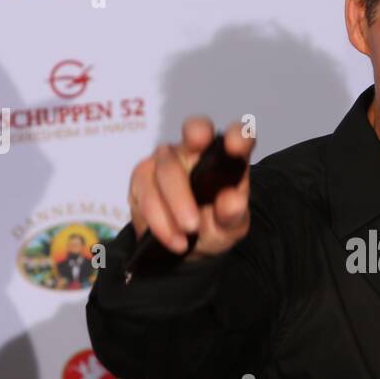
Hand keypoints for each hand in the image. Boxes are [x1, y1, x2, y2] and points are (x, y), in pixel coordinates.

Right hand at [129, 117, 255, 259]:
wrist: (187, 243)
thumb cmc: (214, 225)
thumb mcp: (230, 228)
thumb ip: (234, 214)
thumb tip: (232, 200)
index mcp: (227, 157)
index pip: (235, 135)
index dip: (236, 135)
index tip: (236, 146)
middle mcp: (195, 149)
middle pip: (189, 147)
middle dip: (188, 189)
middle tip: (193, 224)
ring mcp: (166, 159)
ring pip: (163, 171)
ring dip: (172, 210)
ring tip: (185, 240)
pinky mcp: (143, 175)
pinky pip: (144, 194)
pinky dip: (158, 221)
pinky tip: (172, 240)